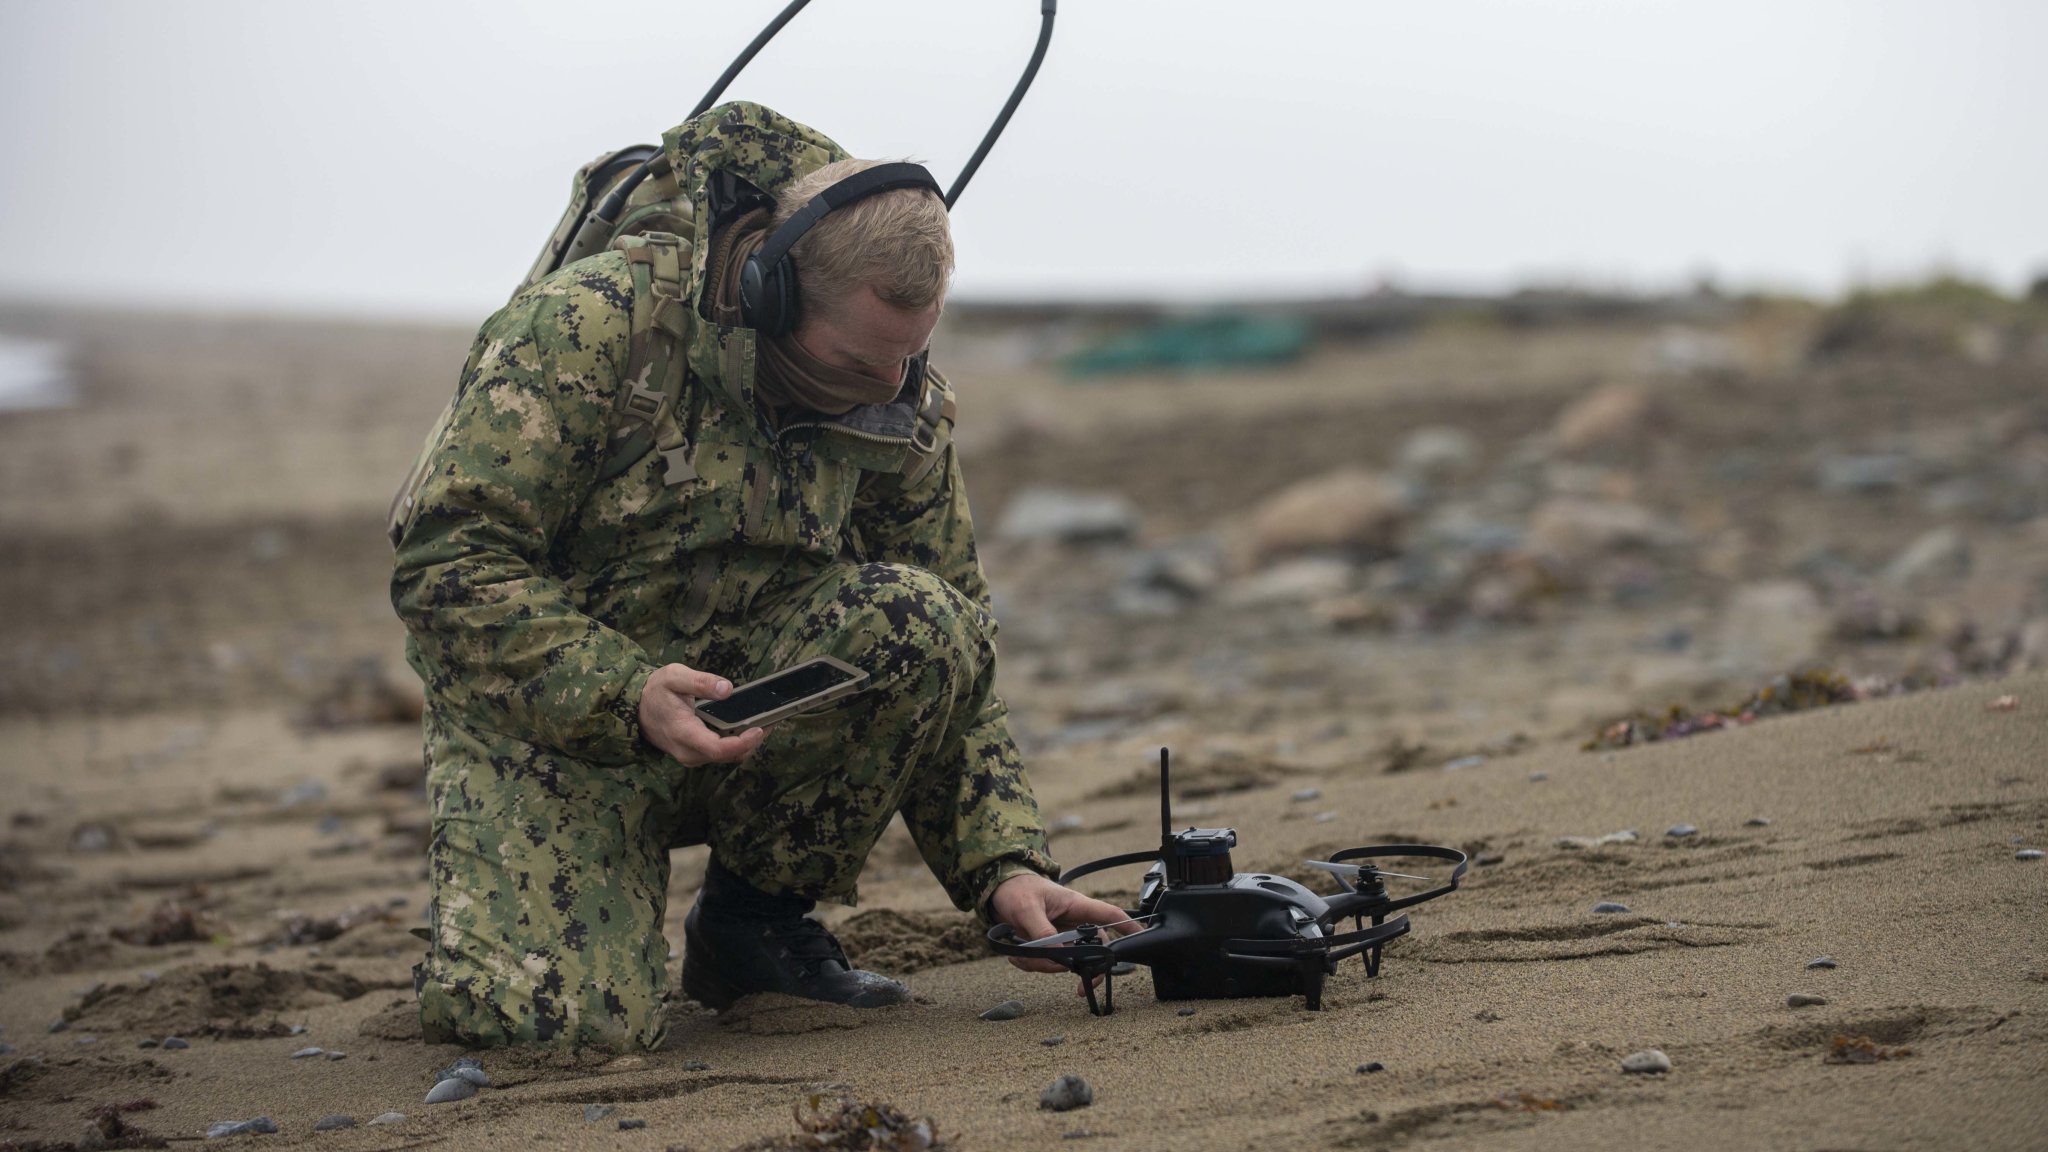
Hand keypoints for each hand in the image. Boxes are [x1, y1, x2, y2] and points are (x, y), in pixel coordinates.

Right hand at [637, 663, 770, 766]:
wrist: (635, 708)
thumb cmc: (655, 691)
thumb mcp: (674, 677)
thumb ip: (700, 682)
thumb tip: (726, 688)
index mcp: (683, 733)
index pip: (717, 749)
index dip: (742, 742)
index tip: (759, 729)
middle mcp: (688, 751)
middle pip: (727, 755)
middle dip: (752, 741)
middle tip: (772, 720)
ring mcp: (691, 756)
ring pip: (726, 757)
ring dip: (747, 743)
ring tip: (764, 722)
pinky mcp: (694, 755)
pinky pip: (720, 754)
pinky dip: (736, 743)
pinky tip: (747, 727)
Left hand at [990, 872, 1133, 992]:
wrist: (999, 890)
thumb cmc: (1017, 889)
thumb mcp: (1026, 909)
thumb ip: (1042, 932)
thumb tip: (1057, 954)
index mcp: (1076, 905)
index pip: (1110, 916)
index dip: (1129, 928)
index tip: (1141, 942)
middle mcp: (1074, 922)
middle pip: (1094, 950)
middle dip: (1085, 970)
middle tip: (1079, 989)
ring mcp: (1062, 935)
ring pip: (1067, 961)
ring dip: (1045, 965)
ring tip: (1020, 954)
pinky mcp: (1049, 944)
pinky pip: (1048, 963)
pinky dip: (1032, 964)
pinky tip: (1017, 955)